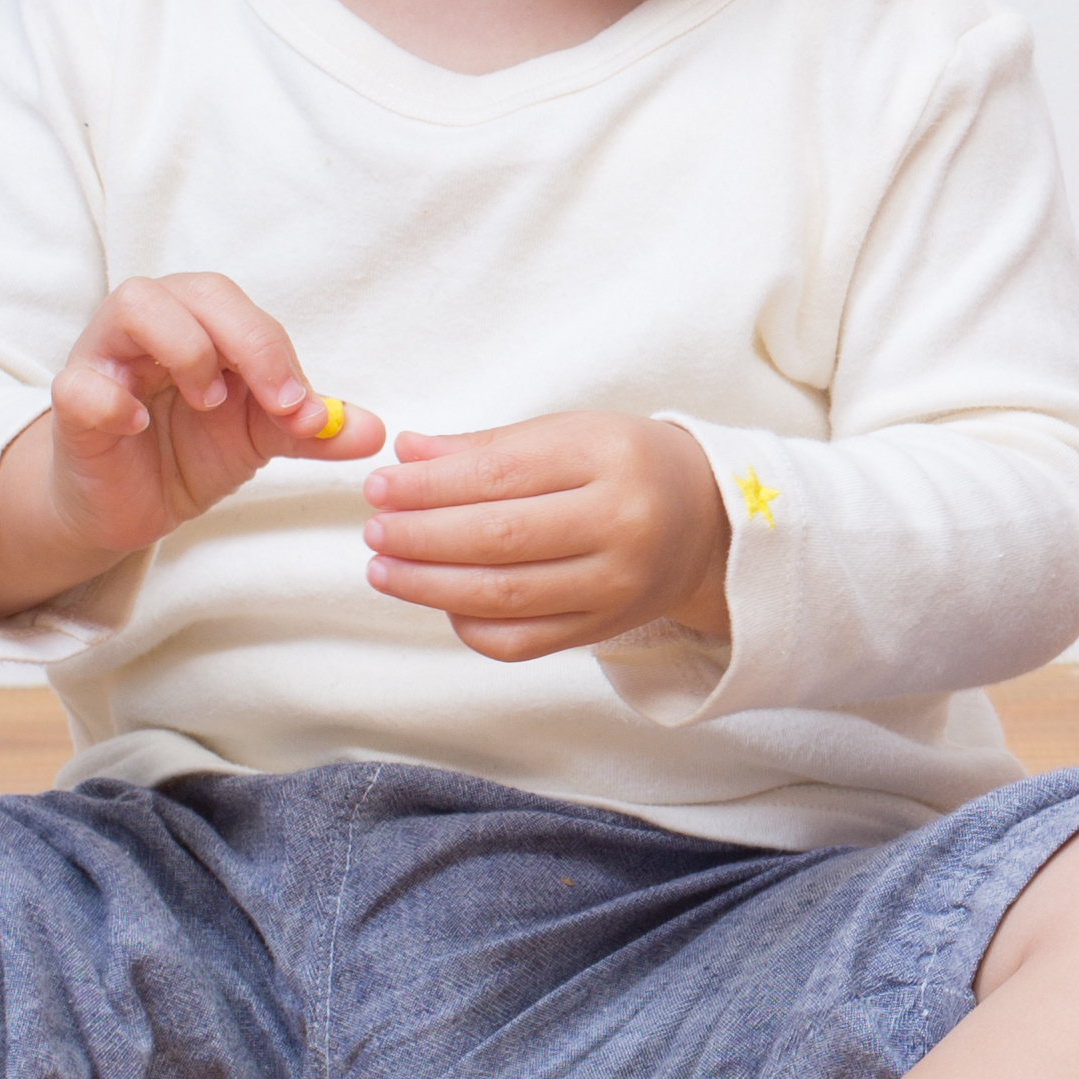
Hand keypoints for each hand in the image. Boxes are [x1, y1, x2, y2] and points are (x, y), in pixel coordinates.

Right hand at [0, 272, 361, 622]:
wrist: (127, 505)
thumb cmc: (187, 451)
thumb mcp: (259, 439)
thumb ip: (311, 430)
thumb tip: (374, 430)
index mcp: (201, 323)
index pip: (243, 309)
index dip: (279, 355)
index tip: (307, 413)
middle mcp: (152, 325)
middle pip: (199, 289)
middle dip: (249, 342)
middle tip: (276, 405)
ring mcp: (105, 357)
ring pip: (135, 304)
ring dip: (185, 348)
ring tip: (207, 402)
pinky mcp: (71, 402)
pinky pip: (80, 383)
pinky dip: (112, 401)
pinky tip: (140, 428)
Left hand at [366, 413, 737, 661]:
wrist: (704, 522)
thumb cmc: (625, 467)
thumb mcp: (569, 434)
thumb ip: (487, 448)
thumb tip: (406, 454)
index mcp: (610, 459)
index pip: (500, 476)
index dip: (428, 486)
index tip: (380, 486)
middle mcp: (621, 526)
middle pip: (499, 539)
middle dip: (421, 536)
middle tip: (375, 530)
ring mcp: (615, 586)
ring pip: (504, 597)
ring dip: (429, 585)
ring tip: (385, 568)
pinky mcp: (603, 630)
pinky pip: (520, 643)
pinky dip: (469, 626)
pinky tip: (440, 601)